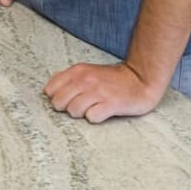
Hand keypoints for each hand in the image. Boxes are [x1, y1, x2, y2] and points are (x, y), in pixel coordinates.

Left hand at [43, 62, 164, 123]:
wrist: (141, 79)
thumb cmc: (112, 79)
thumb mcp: (87, 71)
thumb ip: (69, 78)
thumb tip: (50, 88)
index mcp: (77, 71)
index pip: (50, 90)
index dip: (56, 98)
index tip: (67, 100)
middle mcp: (86, 80)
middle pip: (59, 103)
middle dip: (66, 108)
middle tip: (80, 106)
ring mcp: (98, 92)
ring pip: (73, 111)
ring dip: (81, 114)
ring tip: (93, 108)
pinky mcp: (111, 104)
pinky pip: (91, 117)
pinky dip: (95, 118)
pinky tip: (102, 112)